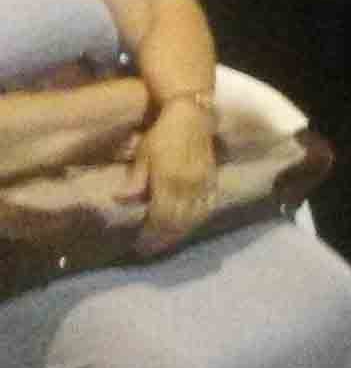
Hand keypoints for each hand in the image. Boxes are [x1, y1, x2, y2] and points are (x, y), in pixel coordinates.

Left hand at [130, 98, 215, 254]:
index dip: (151, 235)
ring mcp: (204, 184)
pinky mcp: (213, 180)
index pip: (161, 217)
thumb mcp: (143, 154)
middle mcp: (189, 186)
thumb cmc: (162, 134)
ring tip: (167, 243)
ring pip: (194, 217)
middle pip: (177, 221)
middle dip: (163, 239)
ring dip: (180, 233)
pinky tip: (189, 226)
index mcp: (169, 180)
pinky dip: (198, 220)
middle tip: (150, 251)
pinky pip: (207, 207)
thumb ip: (136, 179)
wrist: (192, 116)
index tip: (139, 246)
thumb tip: (120, 200)